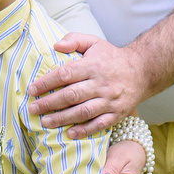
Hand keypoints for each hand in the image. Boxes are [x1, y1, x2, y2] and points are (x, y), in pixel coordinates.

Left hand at [28, 33, 145, 137]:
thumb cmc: (111, 57)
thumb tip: (55, 45)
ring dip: (62, 119)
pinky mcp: (117, 114)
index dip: (47, 82)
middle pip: (71, 95)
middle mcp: (101, 84)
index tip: (32, 89)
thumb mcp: (94, 42)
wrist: (142, 71)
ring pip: (83, 112)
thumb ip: (74, 40)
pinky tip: (69, 133)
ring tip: (45, 122)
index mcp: (93, 65)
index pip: (66, 74)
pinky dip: (84, 130)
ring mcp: (110, 100)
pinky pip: (99, 124)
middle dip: (49, 103)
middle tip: (33, 108)